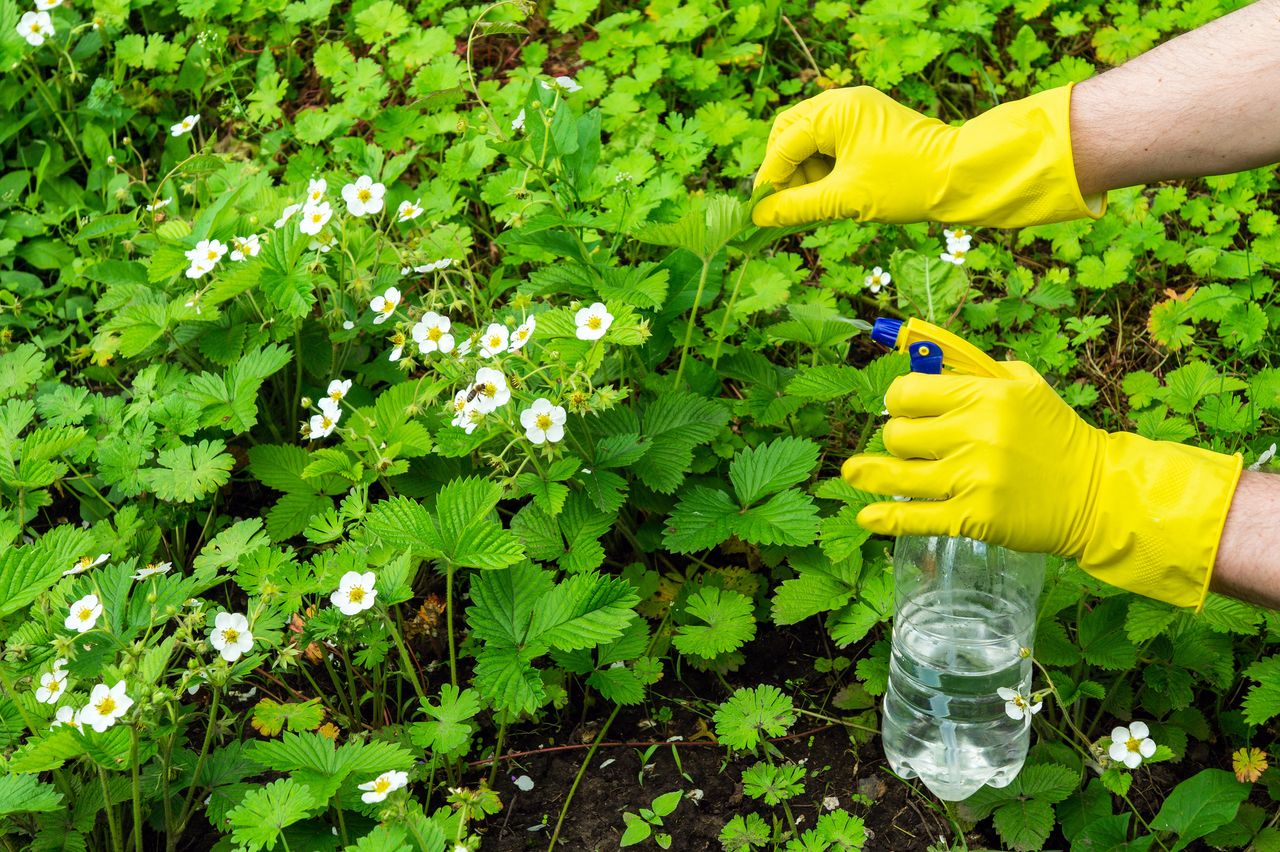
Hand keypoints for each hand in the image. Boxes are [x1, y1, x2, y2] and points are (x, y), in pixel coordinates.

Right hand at [751, 85, 1103, 228]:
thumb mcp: (845, 198)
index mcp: (836, 110)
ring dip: (805, 173)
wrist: (960, 176)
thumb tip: (760, 216)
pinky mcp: (867, 126)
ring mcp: (856, 112)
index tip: (762, 209)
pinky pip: (830, 144)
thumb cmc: (905, 183)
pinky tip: (831, 194)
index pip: (785, 142)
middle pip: (791, 133)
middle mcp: (843, 102)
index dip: (770, 178)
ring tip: (818, 204)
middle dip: (786, 171)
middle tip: (788, 205)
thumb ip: (797, 206)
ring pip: (809, 140)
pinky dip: (823, 169)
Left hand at [840, 361, 1241, 608]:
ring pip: (898, 473)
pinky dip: (886, 517)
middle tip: (909, 444)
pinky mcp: (974, 518)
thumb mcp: (1025, 387)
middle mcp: (976, 434)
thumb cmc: (1056, 436)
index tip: (903, 407)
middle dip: (897, 437)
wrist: (1097, 494)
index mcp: (987, 396)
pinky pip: (915, 517)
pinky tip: (866, 515)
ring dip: (874, 472)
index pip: (909, 392)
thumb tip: (925, 363)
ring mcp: (973, 479)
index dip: (899, 400)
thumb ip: (975, 373)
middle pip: (899, 433)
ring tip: (854, 471)